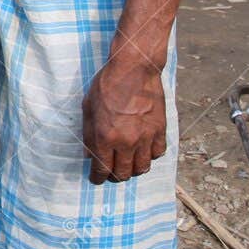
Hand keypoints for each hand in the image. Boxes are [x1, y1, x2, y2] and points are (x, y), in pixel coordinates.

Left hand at [81, 57, 166, 183]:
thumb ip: (88, 134)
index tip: (96, 179)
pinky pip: (157, 154)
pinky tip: (143, 151)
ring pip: (142, 168)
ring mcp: (146, 138)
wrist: (134, 69)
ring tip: (127, 164)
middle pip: (123, 174)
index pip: (102, 169)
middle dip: (115, 177)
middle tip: (111, 173)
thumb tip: (88, 154)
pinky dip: (150, 156)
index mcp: (105, 137)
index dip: (98, 178)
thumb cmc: (107, 85)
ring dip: (133, 170)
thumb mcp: (88, 108)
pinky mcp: (160, 130)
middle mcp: (127, 142)